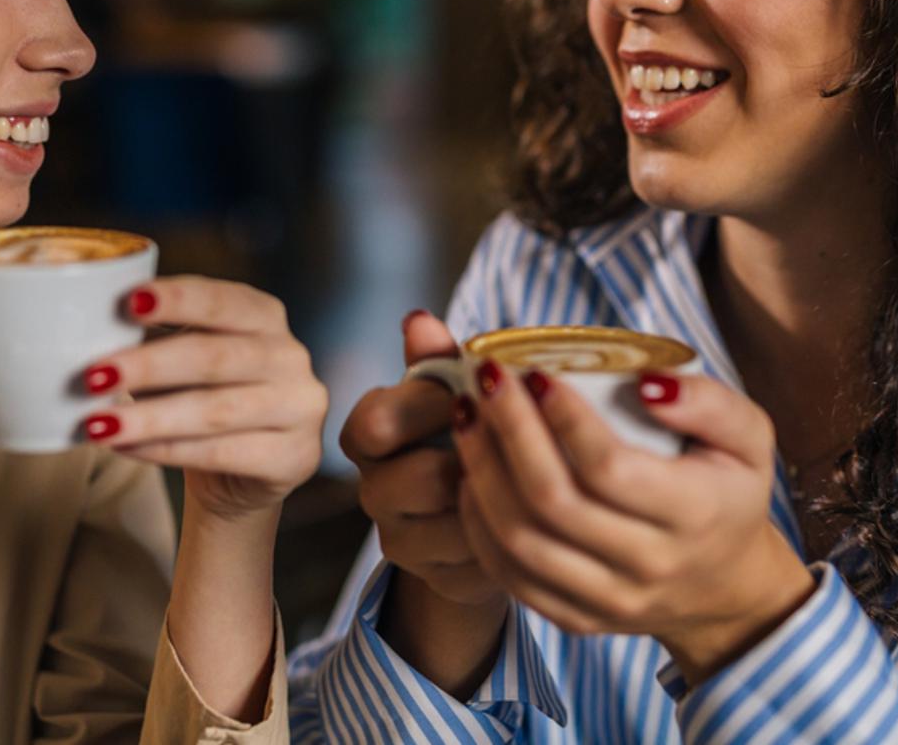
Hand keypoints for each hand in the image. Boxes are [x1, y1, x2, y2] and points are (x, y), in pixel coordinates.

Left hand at [82, 276, 326, 520]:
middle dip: (149, 365)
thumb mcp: (188, 360)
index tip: (128, 301)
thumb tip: (90, 328)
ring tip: (98, 424)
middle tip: (93, 375)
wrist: (240, 478)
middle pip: (215, 357)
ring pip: (216, 411)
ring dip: (150, 417)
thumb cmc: (205, 402)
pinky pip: (223, 453)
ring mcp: (300, 408)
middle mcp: (291, 356)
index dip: (178, 299)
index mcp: (265, 317)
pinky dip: (167, 451)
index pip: (223, 300)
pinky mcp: (295, 457)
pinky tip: (127, 448)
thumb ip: (156, 338)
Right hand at [340, 311, 500, 607]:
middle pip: (419, 477)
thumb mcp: (453, 389)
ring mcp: (400, 540)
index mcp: (369, 435)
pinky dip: (511, 535)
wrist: (484, 507)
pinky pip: (480, 561)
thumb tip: (418, 319)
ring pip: (455, 523)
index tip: (472, 394)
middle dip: (473, 459)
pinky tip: (527, 515)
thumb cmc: (466, 431)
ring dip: (499, 499)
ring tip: (526, 477)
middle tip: (512, 442)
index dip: (427, 407)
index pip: (375, 422)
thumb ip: (437, 357)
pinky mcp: (436, 578)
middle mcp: (373, 490)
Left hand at [453, 364, 815, 684]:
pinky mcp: (575, 618)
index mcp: (693, 516)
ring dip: (480, 470)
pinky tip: (470, 471)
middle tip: (484, 377)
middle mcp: (649, 566)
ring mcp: (608, 600)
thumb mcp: (748, 439)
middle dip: (507, 430)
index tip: (535, 371)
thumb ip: (711, 402)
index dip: (563, 418)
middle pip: (551, 501)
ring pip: (518, 540)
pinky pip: (507, 574)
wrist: (725, 587)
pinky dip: (477, 520)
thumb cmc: (727, 494)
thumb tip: (647, 383)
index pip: (608, 468)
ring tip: (467, 415)